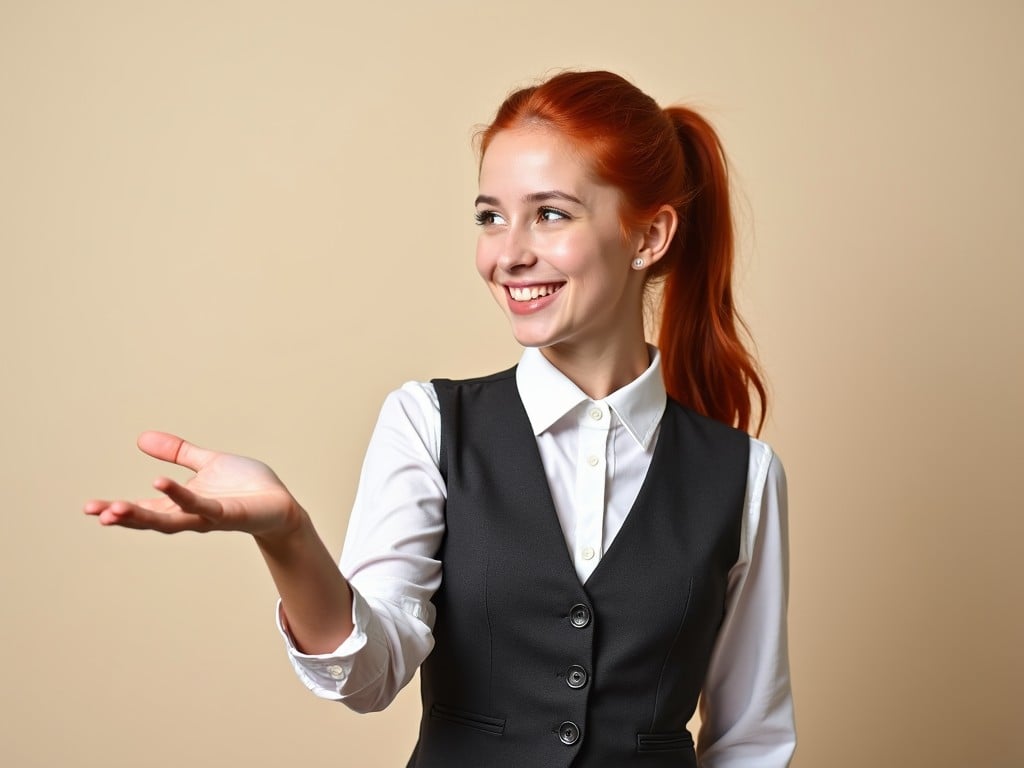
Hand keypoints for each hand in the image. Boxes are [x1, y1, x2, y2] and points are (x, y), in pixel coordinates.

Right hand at [84, 431, 303, 540]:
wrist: (280, 502)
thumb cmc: (247, 486)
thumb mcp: (207, 463)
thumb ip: (178, 453)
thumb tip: (141, 438)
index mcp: (183, 504)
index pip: (146, 509)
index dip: (118, 509)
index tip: (90, 508)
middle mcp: (191, 515)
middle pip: (151, 519)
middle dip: (123, 517)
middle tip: (95, 513)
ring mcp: (208, 517)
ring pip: (170, 519)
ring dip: (143, 515)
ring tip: (116, 508)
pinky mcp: (227, 514)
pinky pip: (200, 506)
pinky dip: (180, 496)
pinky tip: (160, 483)